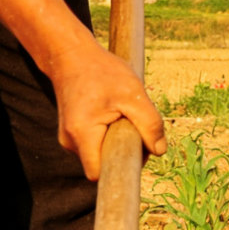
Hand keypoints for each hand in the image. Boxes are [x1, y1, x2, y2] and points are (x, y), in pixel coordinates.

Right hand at [49, 38, 165, 179]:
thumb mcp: (132, 93)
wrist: (70, 56)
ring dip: (116, 141)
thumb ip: (150, 123)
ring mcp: (68, 139)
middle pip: (102, 164)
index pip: (99, 173)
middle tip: (135, 125)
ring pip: (100, 154)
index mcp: (82, 133)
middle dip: (124, 151)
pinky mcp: (73, 134)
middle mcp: (69, 141)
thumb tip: (160, 150)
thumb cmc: (101, 71)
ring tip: (121, 114)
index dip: (120, 170)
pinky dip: (109, 135)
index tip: (136, 156)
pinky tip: (112, 114)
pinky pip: (96, 145)